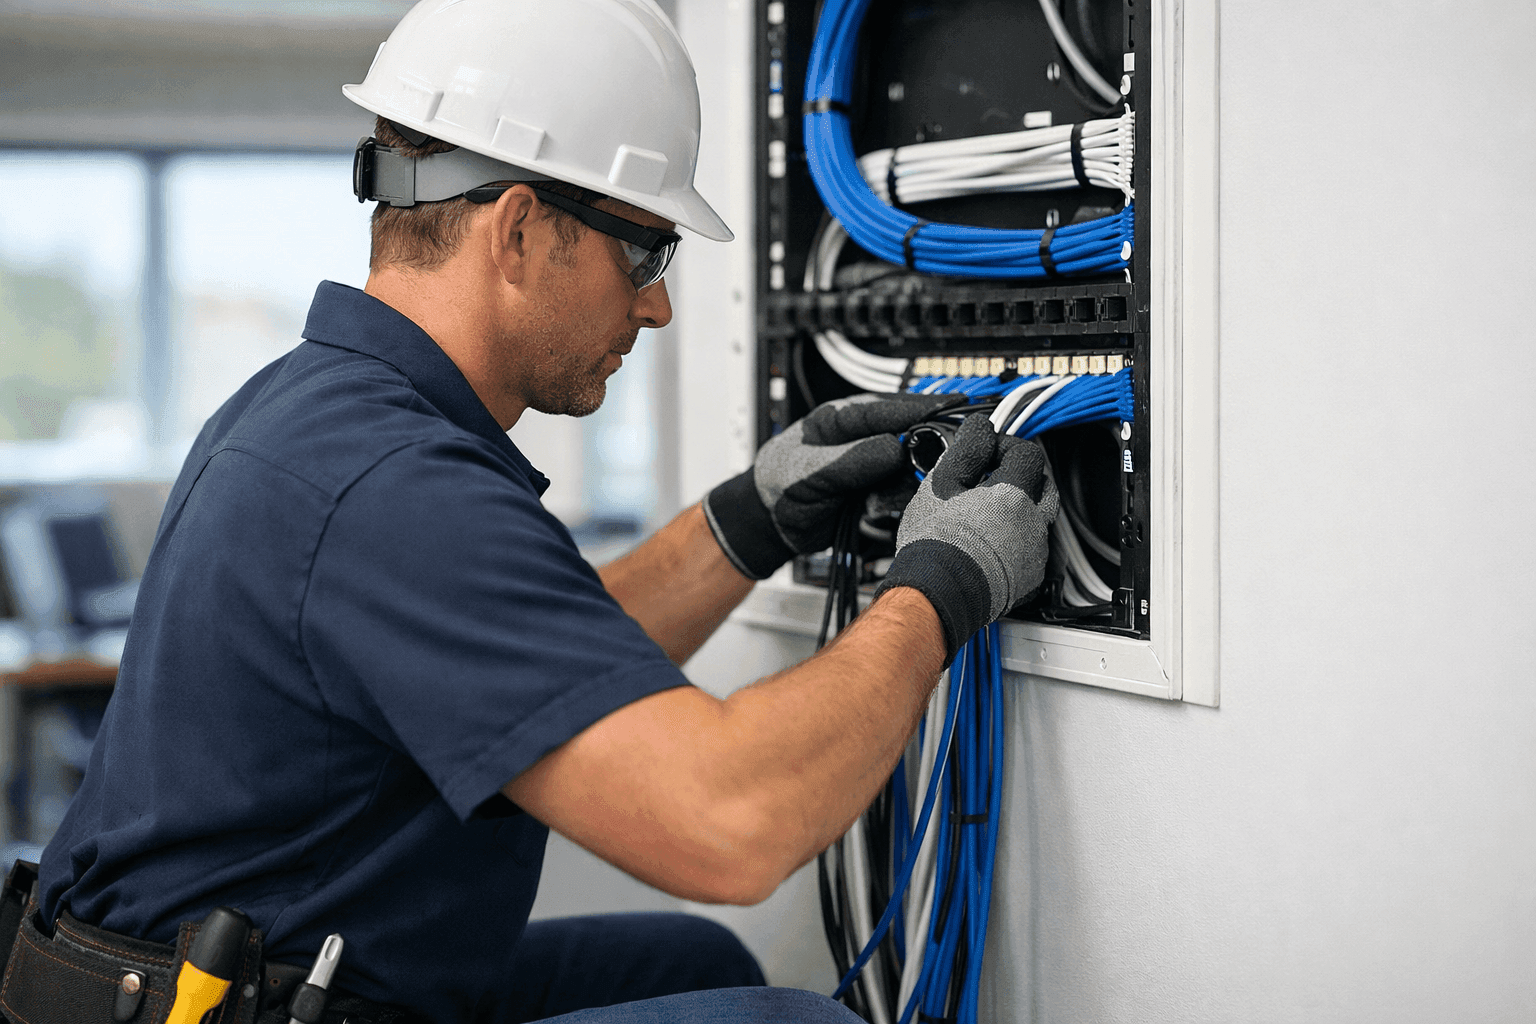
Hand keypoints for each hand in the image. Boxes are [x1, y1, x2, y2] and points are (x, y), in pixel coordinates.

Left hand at [703, 393, 963, 579]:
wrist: (771, 523)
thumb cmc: (777, 484)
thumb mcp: (804, 472)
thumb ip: (846, 460)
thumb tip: (893, 448)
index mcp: (841, 417)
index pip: (887, 408)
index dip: (920, 407)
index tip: (951, 407)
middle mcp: (863, 436)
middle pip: (909, 432)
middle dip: (928, 444)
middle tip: (948, 454)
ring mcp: (874, 463)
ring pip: (911, 464)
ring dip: (913, 478)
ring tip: (906, 491)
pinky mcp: (880, 489)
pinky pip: (904, 490)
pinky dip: (905, 500)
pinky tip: (897, 507)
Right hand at [873, 413, 1058, 662]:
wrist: (934, 595)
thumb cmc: (934, 545)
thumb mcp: (940, 483)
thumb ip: (966, 449)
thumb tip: (980, 429)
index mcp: (1014, 497)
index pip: (1028, 454)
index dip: (1004, 446)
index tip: (984, 454)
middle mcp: (1033, 525)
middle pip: (1042, 486)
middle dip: (1018, 477)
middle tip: (988, 481)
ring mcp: (1033, 556)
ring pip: (1036, 520)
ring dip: (1016, 511)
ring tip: (981, 516)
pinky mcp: (1027, 581)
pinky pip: (1029, 552)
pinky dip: (1013, 543)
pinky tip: (985, 544)